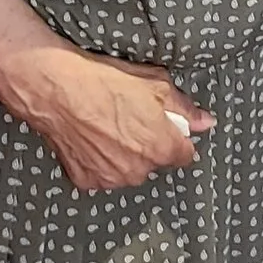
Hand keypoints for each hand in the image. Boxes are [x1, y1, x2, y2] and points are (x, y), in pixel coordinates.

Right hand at [0, 40, 214, 191]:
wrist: (56, 88)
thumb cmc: (104, 81)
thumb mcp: (155, 83)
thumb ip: (184, 108)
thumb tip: (206, 121)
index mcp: (160, 147)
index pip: (184, 155)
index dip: (178, 139)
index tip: (169, 128)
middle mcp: (137, 170)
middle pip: (154, 162)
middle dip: (149, 145)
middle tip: (131, 119)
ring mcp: (110, 178)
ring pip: (128, 170)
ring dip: (124, 156)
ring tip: (108, 126)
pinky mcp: (86, 181)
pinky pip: (102, 174)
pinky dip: (99, 161)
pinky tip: (91, 138)